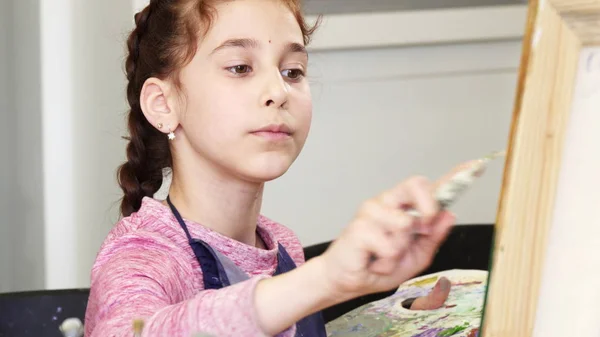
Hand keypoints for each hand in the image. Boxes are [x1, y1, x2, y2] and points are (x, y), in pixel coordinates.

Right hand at [318, 161, 475, 300]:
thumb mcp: (416, 257)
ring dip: (400, 251)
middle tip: (421, 229)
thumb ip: (432, 237)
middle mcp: (387, 202)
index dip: (453, 176)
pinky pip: (390, 245)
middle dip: (428, 206)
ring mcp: (372, 211)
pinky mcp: (359, 226)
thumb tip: (449, 215)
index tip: (474, 166)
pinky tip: (373, 261)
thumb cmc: (378, 266)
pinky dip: (386, 262)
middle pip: (417, 184)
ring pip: (406, 224)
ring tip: (384, 257)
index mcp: (402, 207)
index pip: (428, 187)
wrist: (348, 282)